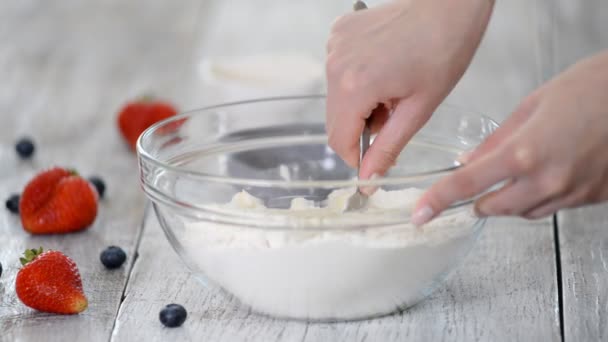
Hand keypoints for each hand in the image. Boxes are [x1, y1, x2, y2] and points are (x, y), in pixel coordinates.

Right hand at [326, 0, 493, 178]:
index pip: (338, 140)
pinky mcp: (338, 33)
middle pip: (335, 120)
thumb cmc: (444, 50)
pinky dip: (356, 81)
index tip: (378, 160)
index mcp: (354, 87)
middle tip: (395, 117)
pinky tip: (382, 70)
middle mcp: (336, 65)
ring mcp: (334, 46)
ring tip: (392, 90)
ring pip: (336, 97)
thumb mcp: (419, 109)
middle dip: (361, 129)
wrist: (449, 3)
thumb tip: (367, 180)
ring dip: (360, 105)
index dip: (357, 158)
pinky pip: (338, 71)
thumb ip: (388, 148)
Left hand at [413, 51, 607, 224]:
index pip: (466, 186)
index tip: (420, 214)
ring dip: (508, 199)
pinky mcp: (592, 199)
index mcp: (524, 153)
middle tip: (477, 181)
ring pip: (521, 213)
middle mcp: (547, 181)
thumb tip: (467, 161)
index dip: (437, 201)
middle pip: (492, 208)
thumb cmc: (592, 88)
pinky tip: (545, 173)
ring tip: (518, 170)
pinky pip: (551, 208)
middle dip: (477, 198)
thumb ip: (495, 140)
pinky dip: (537, 197)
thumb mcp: (532, 105)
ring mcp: (571, 194)